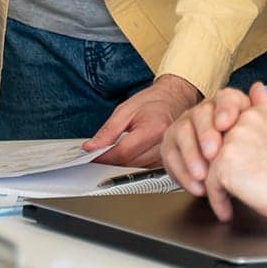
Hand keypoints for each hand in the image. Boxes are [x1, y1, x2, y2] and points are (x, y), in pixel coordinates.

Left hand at [87, 74, 202, 166]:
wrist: (176, 99)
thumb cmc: (153, 101)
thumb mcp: (125, 110)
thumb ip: (108, 131)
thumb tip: (91, 147)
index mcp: (154, 129)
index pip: (124, 152)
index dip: (104, 156)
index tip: (91, 155)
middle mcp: (164, 144)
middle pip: (130, 163)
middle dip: (111, 160)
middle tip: (98, 152)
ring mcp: (169, 153)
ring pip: (137, 168)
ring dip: (122, 163)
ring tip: (114, 150)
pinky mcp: (169, 159)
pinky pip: (146, 168)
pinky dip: (133, 163)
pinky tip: (129, 153)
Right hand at [160, 85, 255, 194]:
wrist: (237, 174)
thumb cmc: (253, 154)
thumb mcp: (263, 133)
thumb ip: (263, 110)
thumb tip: (259, 88)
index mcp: (228, 105)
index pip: (226, 98)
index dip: (225, 110)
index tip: (226, 125)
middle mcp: (204, 112)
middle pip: (201, 114)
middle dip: (206, 135)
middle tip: (213, 154)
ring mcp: (186, 127)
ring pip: (182, 133)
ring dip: (192, 156)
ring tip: (204, 175)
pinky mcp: (172, 146)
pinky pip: (171, 155)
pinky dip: (183, 173)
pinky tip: (197, 186)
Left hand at [200, 83, 266, 225]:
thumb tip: (256, 88)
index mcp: (256, 112)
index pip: (228, 124)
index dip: (230, 148)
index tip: (238, 165)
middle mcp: (241, 121)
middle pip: (216, 145)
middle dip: (219, 166)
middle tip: (230, 185)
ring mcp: (231, 141)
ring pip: (209, 164)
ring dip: (216, 184)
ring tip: (228, 198)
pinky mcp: (224, 164)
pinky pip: (210, 185)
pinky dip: (217, 201)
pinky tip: (228, 211)